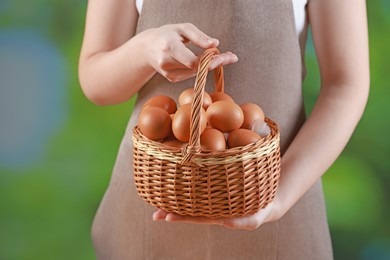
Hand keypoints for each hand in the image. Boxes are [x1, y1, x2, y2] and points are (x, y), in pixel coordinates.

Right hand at [137, 23, 237, 82]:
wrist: (147, 48)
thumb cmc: (167, 34)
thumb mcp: (182, 28)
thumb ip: (199, 36)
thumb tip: (215, 44)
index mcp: (169, 47)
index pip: (193, 61)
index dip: (210, 61)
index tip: (226, 56)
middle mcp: (166, 63)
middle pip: (196, 68)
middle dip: (216, 63)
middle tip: (231, 56)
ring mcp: (168, 74)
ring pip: (196, 73)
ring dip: (211, 66)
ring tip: (224, 57)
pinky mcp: (171, 79)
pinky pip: (191, 75)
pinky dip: (202, 68)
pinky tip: (208, 61)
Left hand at [152, 201, 279, 230]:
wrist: (268, 201)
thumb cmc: (262, 208)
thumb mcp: (256, 217)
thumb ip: (244, 222)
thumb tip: (225, 223)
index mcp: (220, 216)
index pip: (198, 217)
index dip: (182, 217)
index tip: (166, 217)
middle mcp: (214, 209)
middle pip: (190, 211)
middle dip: (173, 212)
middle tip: (155, 214)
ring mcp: (215, 200)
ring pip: (193, 201)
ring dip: (176, 201)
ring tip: (159, 200)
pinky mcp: (217, 190)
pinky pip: (201, 191)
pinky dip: (188, 190)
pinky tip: (177, 184)